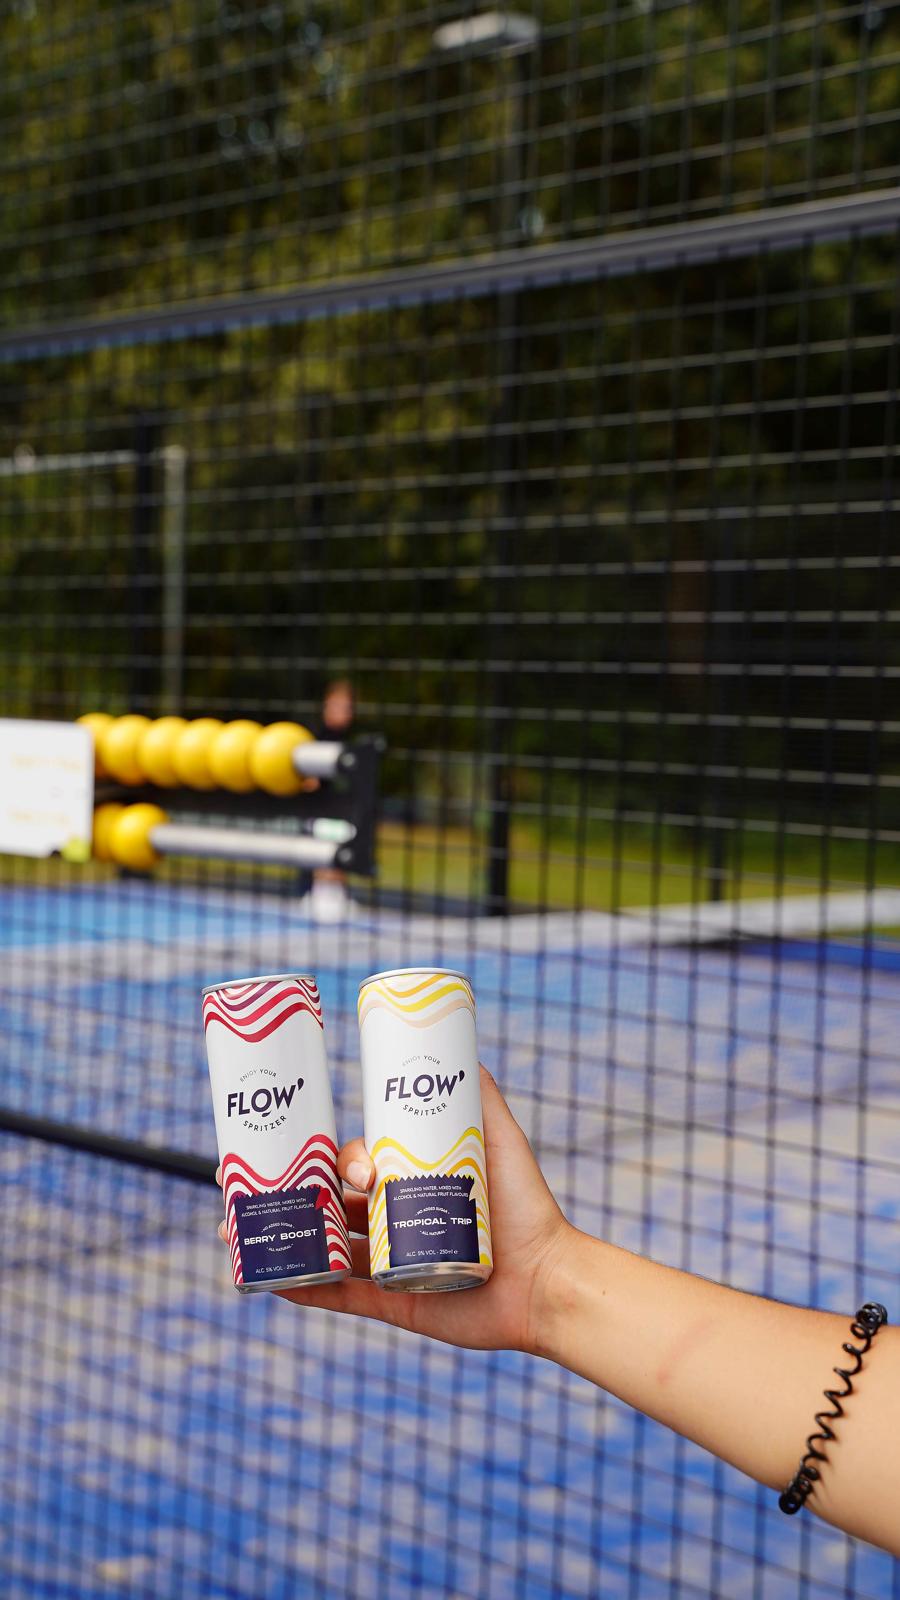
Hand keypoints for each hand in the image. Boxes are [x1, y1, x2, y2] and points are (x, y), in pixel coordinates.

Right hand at [217, 1066, 570, 1352]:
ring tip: (238, 1230)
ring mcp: (387, 1264)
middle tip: (270, 1185)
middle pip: (332, 1203)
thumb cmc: (526, 1207)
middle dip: (296, 1193)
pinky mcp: (390, 1303)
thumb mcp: (499, 1141)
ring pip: (323, 1247)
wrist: (545, 1279)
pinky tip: (267, 1278)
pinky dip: (300, 1288)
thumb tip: (463, 1048)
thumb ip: (480, 1096)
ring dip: (283, 1237)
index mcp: (409, 1181)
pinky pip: (336, 1297)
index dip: (335, 1157)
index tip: (324, 1150)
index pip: (358, 1165)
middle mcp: (392, 1221)